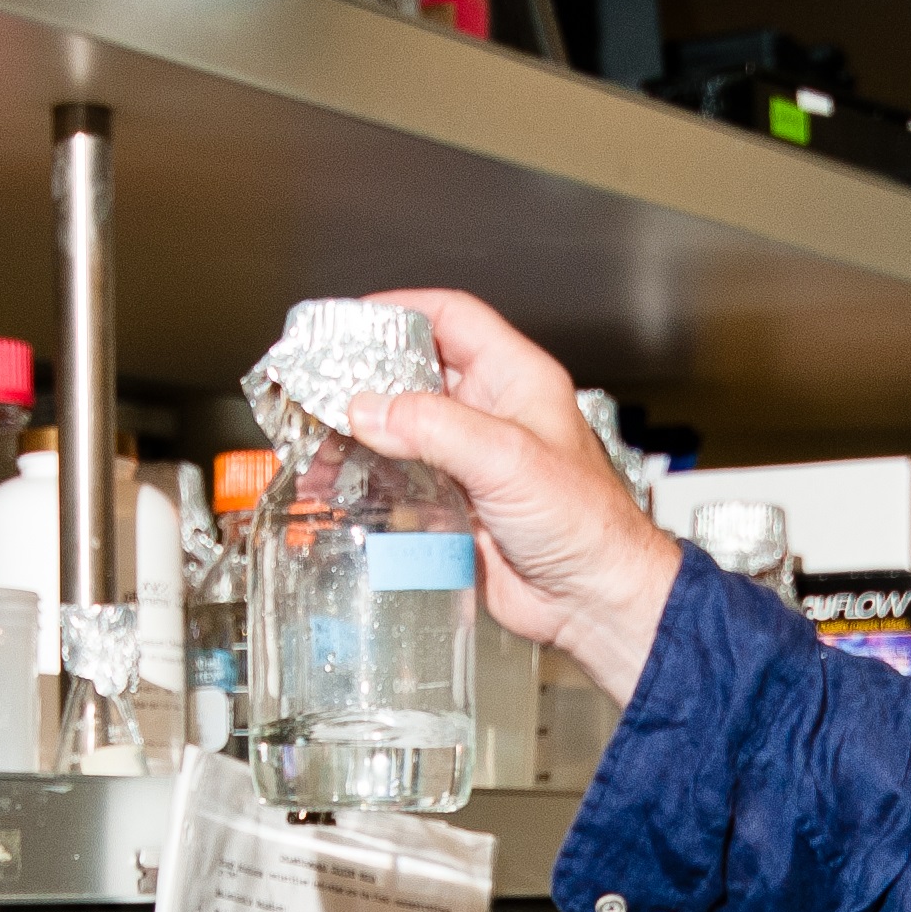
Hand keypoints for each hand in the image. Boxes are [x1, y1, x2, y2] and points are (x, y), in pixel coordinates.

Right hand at [342, 289, 683, 703]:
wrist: (592, 601)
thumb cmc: (584, 523)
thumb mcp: (507, 458)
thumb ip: (435, 427)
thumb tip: (369, 409)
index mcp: (515, 379)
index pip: (451, 319)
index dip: (399, 310)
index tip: (350, 322)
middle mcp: (491, 413)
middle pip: (416, 373)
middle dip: (367, 378)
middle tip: (320, 385)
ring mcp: (471, 460)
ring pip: (402, 430)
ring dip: (361, 434)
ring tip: (318, 439)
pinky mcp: (456, 505)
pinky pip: (402, 481)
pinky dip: (369, 481)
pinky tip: (342, 486)